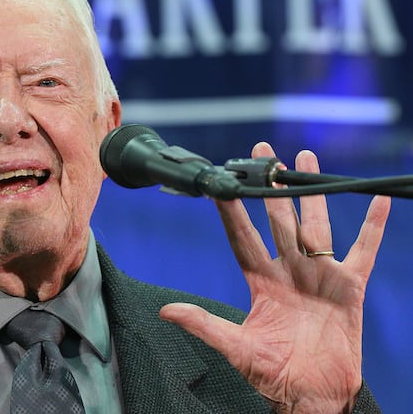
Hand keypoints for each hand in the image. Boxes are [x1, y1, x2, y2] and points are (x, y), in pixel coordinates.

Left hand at [159, 142, 390, 412]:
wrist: (312, 393)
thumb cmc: (272, 374)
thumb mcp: (236, 347)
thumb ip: (204, 325)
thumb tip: (166, 312)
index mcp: (261, 282)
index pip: (242, 237)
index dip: (232, 210)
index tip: (221, 183)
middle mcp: (288, 271)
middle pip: (277, 219)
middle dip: (269, 186)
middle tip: (262, 153)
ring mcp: (319, 275)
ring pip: (314, 224)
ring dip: (310, 192)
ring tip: (304, 158)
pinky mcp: (349, 287)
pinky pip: (363, 250)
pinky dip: (371, 226)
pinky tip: (376, 200)